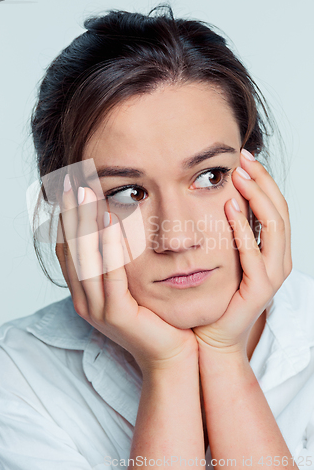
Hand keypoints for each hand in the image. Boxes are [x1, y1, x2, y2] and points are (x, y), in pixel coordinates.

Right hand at [55, 176, 197, 375]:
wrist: (173, 353)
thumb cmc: (156, 315)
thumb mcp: (132, 282)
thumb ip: (119, 258)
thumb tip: (116, 223)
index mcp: (85, 291)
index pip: (68, 247)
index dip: (67, 217)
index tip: (72, 187)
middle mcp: (84, 299)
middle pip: (71, 248)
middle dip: (72, 213)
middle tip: (74, 181)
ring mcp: (96, 308)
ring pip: (86, 258)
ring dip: (86, 223)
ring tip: (87, 192)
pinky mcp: (115, 315)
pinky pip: (111, 275)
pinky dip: (109, 247)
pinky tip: (112, 222)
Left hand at [193, 149, 291, 354]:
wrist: (213, 335)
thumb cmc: (218, 294)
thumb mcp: (227, 255)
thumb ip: (231, 230)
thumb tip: (221, 196)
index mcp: (273, 250)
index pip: (275, 207)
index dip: (263, 180)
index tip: (243, 158)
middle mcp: (279, 260)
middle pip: (279, 211)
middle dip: (262, 181)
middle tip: (243, 159)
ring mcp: (272, 275)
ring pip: (273, 227)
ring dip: (257, 198)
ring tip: (239, 176)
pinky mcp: (260, 289)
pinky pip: (254, 253)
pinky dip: (243, 228)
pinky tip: (230, 208)